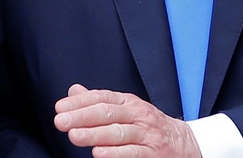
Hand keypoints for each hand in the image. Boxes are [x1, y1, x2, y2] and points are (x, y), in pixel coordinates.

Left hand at [53, 84, 200, 156]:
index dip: (80, 102)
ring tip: (74, 136)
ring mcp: (147, 134)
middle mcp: (138, 114)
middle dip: (82, 117)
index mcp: (128, 102)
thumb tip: (73, 90)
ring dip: (94, 134)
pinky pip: (133, 152)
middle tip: (60, 122)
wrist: (183, 143)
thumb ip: (99, 102)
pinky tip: (98, 153)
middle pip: (107, 113)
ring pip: (118, 132)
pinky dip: (115, 153)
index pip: (101, 97)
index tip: (59, 108)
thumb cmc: (146, 126)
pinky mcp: (153, 153)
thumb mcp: (125, 109)